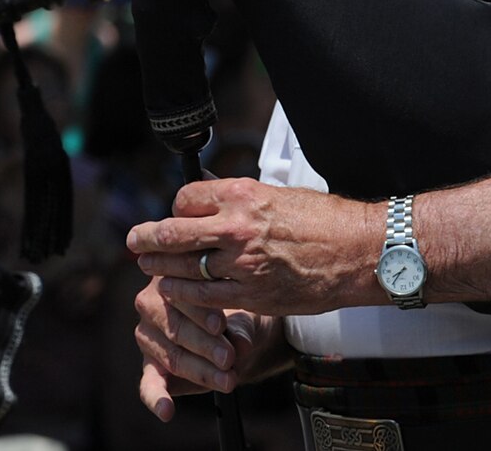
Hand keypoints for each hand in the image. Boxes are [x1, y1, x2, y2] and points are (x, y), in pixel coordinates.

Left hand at [126, 177, 377, 317]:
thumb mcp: (277, 194)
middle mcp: (235, 226)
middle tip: (133, 240)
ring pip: (182, 267)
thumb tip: (211, 195)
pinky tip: (174, 292)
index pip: (186, 198)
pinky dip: (183, 295)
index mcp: (242, 194)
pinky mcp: (250, 295)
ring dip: (161, 268)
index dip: (175, 208)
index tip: (174, 216)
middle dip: (147, 237)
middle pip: (173, 231)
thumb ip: (240, 198)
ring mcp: (241, 263)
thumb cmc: (323, 220)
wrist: (357, 252)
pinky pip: (203, 296)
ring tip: (149, 268)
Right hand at [132, 274, 288, 421]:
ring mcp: (147, 335)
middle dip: (204, 345)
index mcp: (169, 276)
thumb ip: (240, 326)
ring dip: (200, 371)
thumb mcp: (244, 313)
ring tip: (228, 381)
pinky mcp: (149, 366)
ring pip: (171, 356)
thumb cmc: (238, 312)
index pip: (180, 294)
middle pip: (174, 327)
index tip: (222, 326)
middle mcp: (150, 302)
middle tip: (229, 358)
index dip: (201, 312)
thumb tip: (240, 343)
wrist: (238, 336)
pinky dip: (157, 399)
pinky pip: (149, 384)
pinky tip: (166, 411)